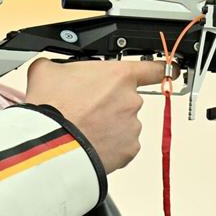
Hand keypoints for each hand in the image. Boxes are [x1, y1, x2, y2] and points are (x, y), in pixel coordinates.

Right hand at [24, 58, 166, 173]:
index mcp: (119, 76)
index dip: (159, 68)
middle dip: (110, 103)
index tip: (168, 70)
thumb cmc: (51, 107)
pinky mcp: (128, 151)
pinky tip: (89, 142)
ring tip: (83, 128)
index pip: (153, 68)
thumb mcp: (47, 70)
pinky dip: (109, 145)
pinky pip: (122, 146)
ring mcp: (132, 127)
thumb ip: (60, 65)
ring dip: (109, 125)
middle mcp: (131, 100)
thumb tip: (53, 67)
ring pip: (124, 124)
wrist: (49, 144)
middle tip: (86, 108)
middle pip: (127, 99)